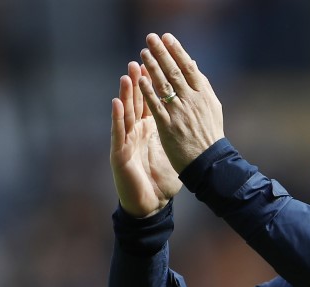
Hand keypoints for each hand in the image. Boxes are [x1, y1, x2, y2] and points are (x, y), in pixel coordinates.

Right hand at [110, 61, 182, 217]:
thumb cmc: (161, 178)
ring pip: (125, 113)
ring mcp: (126, 141)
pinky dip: (117, 117)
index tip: (157, 64)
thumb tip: (193, 116)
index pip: (151, 102)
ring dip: (125, 93)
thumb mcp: (172, 150)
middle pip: (137, 103)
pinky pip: (118, 133)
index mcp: (149, 129)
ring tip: (127, 74)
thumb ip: (177, 131)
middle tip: (139, 58)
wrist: (150, 204)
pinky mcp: (120, 154)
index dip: (153, 84)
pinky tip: (116, 103)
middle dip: (139, 81)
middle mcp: (136, 132)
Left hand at [138, 33, 224, 172]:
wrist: (209, 162)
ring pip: (164, 85)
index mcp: (203, 95)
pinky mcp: (168, 126)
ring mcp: (180, 113)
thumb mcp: (212, 107)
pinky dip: (148, 91)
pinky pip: (156, 105)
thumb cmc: (210, 134)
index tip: (166, 37)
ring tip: (143, 53)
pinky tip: (140, 79)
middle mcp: (192, 101)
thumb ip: (201, 86)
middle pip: (174, 71)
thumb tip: (193, 64)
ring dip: (152, 67)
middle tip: (150, 38)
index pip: (189, 67)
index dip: (177, 51)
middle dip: (162, 53)